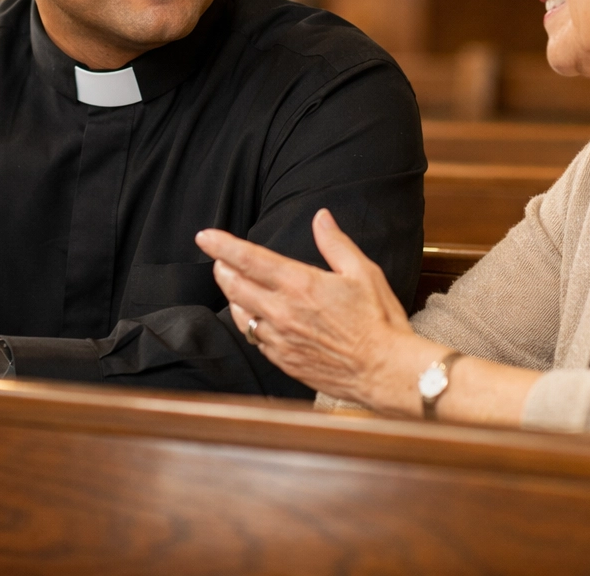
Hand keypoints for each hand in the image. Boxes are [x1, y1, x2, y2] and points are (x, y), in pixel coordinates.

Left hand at [195, 209, 430, 408]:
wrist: (384, 371)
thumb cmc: (378, 320)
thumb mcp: (363, 272)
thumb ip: (335, 243)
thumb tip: (321, 217)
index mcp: (299, 284)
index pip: (248, 259)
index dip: (222, 245)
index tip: (204, 236)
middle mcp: (282, 312)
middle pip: (234, 285)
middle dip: (222, 268)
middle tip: (220, 258)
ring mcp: (279, 339)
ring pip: (239, 314)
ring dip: (232, 296)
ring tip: (234, 283)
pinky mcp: (283, 361)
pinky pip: (254, 338)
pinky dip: (248, 322)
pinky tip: (255, 317)